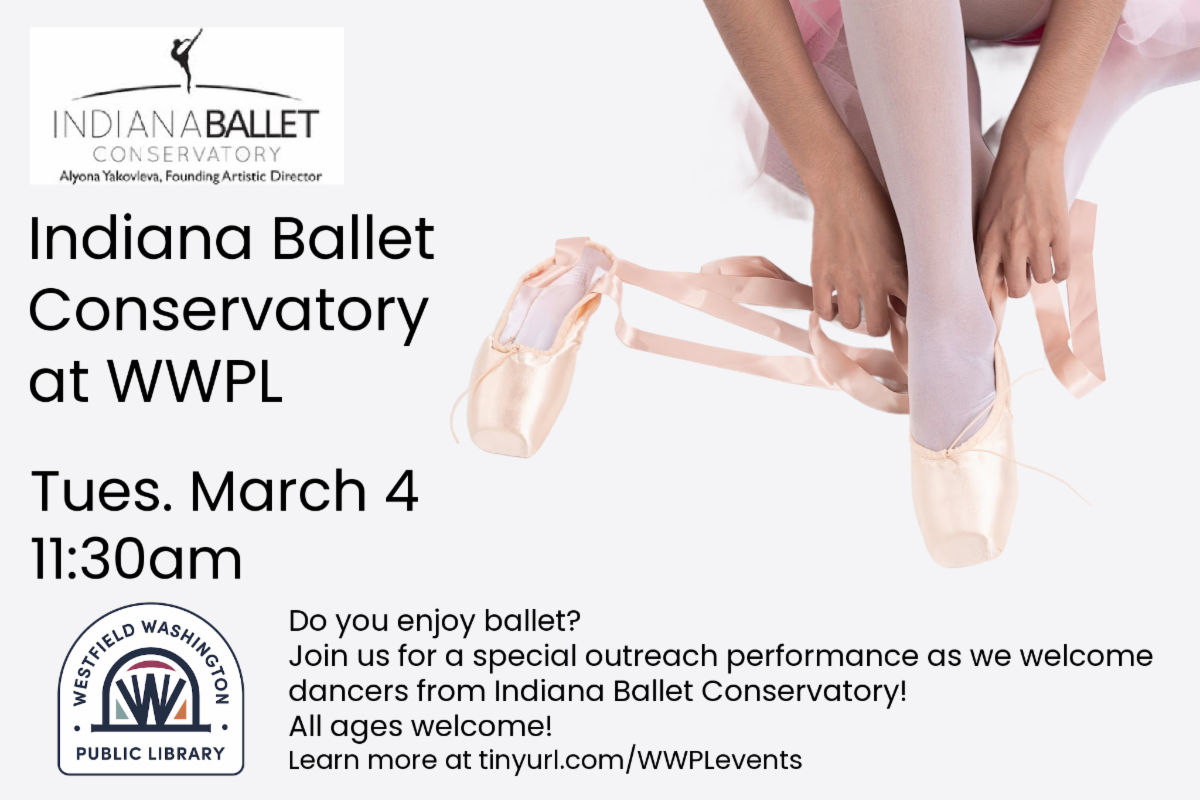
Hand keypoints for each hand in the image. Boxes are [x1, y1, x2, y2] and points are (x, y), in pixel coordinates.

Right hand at [809, 162, 907, 335]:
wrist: (843, 189)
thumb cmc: (878, 208)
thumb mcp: (903, 239)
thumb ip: (906, 271)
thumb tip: (905, 301)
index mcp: (898, 272)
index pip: (912, 315)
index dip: (911, 323)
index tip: (908, 322)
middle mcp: (872, 281)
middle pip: (878, 329)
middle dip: (880, 324)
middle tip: (879, 314)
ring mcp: (844, 280)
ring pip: (850, 324)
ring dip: (854, 318)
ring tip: (856, 306)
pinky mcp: (820, 275)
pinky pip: (823, 311)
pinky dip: (829, 312)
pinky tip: (835, 302)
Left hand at [976, 136, 1070, 297]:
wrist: (1030, 151)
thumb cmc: (1002, 184)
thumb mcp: (984, 215)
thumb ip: (987, 244)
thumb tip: (992, 276)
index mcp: (987, 239)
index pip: (981, 283)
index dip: (985, 301)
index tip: (987, 311)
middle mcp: (1011, 242)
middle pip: (1016, 289)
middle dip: (1020, 286)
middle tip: (1022, 274)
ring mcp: (1037, 237)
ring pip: (1043, 280)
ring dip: (1042, 274)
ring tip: (1039, 259)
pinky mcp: (1060, 229)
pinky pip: (1064, 268)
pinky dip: (1062, 270)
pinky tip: (1057, 261)